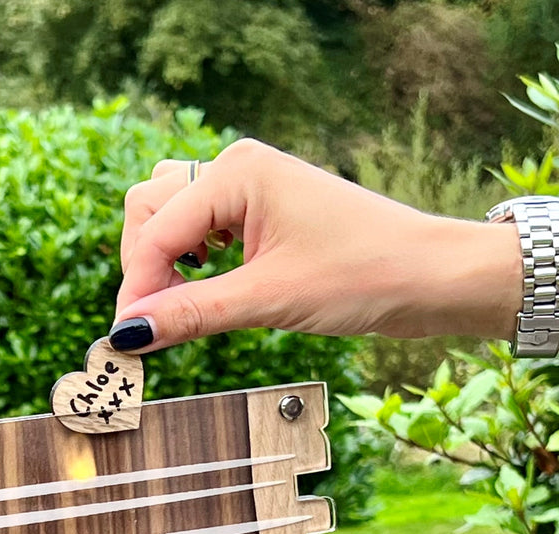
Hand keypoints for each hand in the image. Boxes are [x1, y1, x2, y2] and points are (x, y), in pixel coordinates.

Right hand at [110, 138, 519, 351]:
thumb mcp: (268, 300)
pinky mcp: (262, 211)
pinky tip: (206, 288)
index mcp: (237, 173)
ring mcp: (249, 187)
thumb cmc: (364, 276)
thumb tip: (127, 334)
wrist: (431, 277)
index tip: (126, 341)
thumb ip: (192, 313)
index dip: (136, 288)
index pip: (155, 230)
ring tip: (180, 305)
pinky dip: (188, 259)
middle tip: (153, 326)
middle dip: (143, 267)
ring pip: (170, 213)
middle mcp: (237, 168)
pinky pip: (200, 227)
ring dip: (162, 259)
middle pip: (149, 209)